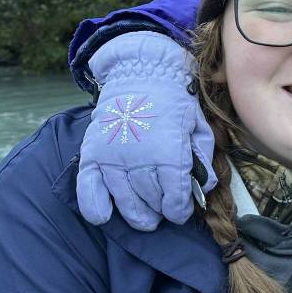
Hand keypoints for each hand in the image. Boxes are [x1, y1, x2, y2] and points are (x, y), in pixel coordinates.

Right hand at [77, 32, 217, 230]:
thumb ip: (202, 159)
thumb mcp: (197, 127)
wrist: (141, 75)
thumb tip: (204, 186)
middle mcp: (139, 157)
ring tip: (146, 217)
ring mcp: (112, 156)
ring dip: (137, 214)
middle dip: (161, 210)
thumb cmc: (174, 103)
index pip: (174, 196)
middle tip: (164, 209)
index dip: (179, 210)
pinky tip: (104, 216)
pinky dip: (95, 206)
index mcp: (168, 151)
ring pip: (124, 200)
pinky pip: (88, 188)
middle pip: (151, 200)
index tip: (181, 212)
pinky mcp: (92, 154)